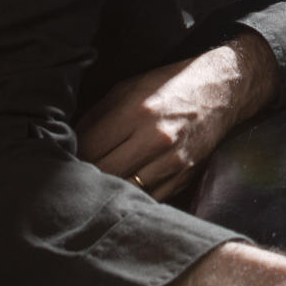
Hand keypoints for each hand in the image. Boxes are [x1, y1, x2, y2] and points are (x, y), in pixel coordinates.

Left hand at [76, 29, 278, 199]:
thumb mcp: (128, 88)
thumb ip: (96, 116)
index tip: (64, 159)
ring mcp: (172, 161)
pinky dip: (132, 198)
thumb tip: (68, 144)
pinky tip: (124, 190)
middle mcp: (155, 138)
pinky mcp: (183, 177)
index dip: (70, 157)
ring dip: (108, 190)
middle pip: (103, 174)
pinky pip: (148, 200)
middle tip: (75, 177)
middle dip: (85, 177)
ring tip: (97, 186)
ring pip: (124, 192)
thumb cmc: (169, 86)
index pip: (88, 148)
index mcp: (136, 111)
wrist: (222, 90)